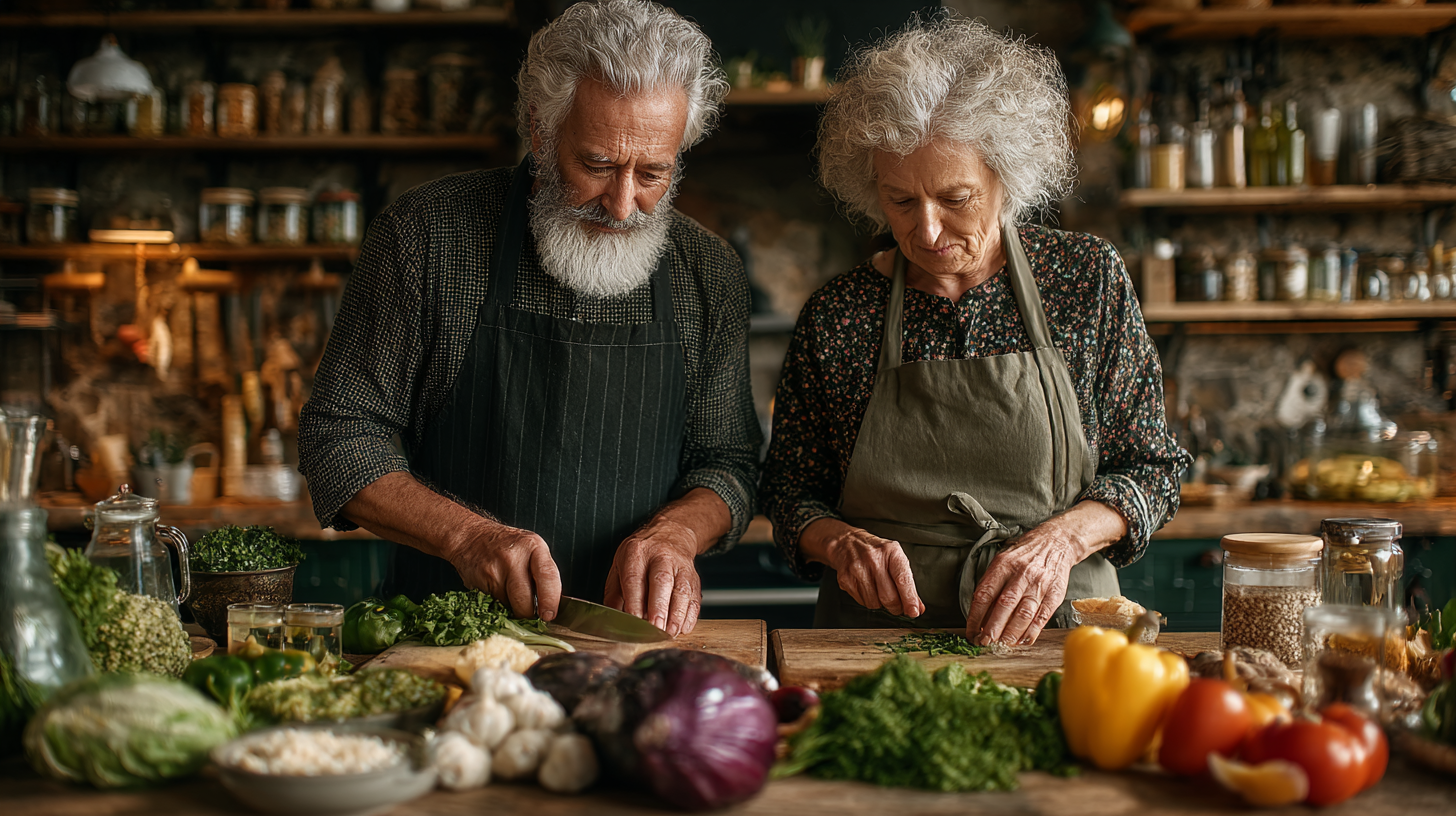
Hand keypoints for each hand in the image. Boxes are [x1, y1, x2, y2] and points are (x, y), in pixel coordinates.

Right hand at [447, 519, 561, 620]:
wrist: (471, 537)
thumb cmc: (506, 545)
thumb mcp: (531, 549)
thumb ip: (543, 574)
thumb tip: (551, 606)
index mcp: (533, 547)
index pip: (548, 577)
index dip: (550, 600)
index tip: (549, 615)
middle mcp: (514, 557)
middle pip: (525, 600)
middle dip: (527, 613)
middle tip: (528, 612)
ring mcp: (494, 569)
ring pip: (508, 606)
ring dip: (511, 607)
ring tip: (508, 591)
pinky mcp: (480, 581)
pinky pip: (493, 603)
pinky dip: (497, 603)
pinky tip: (496, 589)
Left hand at [604, 518, 701, 636]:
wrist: (670, 533)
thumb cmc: (641, 555)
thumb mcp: (619, 565)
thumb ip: (615, 594)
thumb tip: (614, 619)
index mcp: (637, 552)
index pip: (634, 578)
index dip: (635, 601)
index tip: (634, 621)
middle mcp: (661, 556)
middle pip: (661, 581)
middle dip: (659, 608)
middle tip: (656, 629)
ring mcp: (680, 566)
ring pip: (682, 589)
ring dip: (677, 614)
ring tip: (670, 633)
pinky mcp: (694, 576)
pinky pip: (695, 596)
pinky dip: (690, 614)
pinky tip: (683, 627)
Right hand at [804, 518, 921, 617]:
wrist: (847, 543)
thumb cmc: (876, 552)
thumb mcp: (895, 559)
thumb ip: (908, 583)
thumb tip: (917, 607)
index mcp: (890, 552)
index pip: (902, 580)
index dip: (909, 599)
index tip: (913, 611)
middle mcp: (873, 559)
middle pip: (889, 597)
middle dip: (896, 607)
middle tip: (898, 606)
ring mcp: (858, 569)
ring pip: (875, 603)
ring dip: (880, 604)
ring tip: (879, 590)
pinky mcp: (846, 580)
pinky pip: (862, 602)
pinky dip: (868, 600)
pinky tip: (868, 588)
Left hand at [964, 502, 1124, 645]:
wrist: (1056, 542)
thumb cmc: (1024, 555)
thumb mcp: (1002, 561)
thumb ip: (992, 585)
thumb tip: (980, 616)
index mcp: (1003, 565)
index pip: (984, 594)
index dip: (975, 616)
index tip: (971, 631)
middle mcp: (1021, 574)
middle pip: (1004, 606)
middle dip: (992, 629)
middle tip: (984, 642)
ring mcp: (1039, 585)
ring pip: (1023, 614)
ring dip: (1010, 634)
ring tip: (1001, 644)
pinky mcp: (1054, 595)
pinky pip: (1041, 618)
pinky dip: (1030, 633)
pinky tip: (1021, 641)